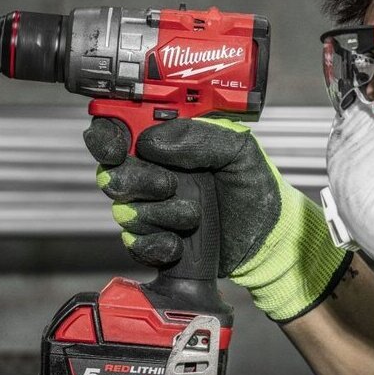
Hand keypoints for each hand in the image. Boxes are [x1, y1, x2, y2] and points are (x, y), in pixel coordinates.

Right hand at [84, 116, 351, 321]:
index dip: (106, 137)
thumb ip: (199, 135)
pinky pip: (135, 245)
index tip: (117, 149)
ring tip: (194, 215)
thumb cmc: (254, 187)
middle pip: (111, 172)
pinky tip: (179, 243)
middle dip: (135, 180)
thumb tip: (152, 141)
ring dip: (158, 215)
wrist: (268, 238)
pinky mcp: (153, 242)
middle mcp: (151, 173)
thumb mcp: (238, 148)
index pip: (116, 129)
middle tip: (168, 184)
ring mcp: (150, 209)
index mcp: (165, 142)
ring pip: (124, 210)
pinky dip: (155, 245)